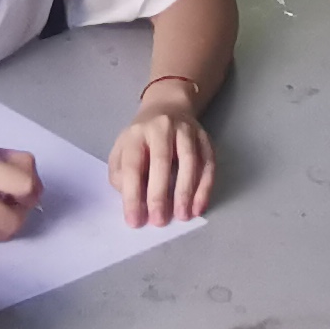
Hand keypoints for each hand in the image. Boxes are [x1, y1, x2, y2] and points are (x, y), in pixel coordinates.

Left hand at [111, 102, 215, 224]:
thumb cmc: (142, 139)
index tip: (134, 221)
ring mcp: (186, 130)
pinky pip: (208, 163)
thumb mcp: (122, 151)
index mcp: (136, 133)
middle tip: (159, 221)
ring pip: (189, 160)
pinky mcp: (204, 137)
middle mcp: (161, 127)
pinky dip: (205, 187)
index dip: (132, 194)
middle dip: (160, 194)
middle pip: (161, 161)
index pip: (132, 165)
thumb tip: (132, 199)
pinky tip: (199, 206)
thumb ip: (121, 175)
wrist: (167, 107)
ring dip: (186, 191)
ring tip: (183, 216)